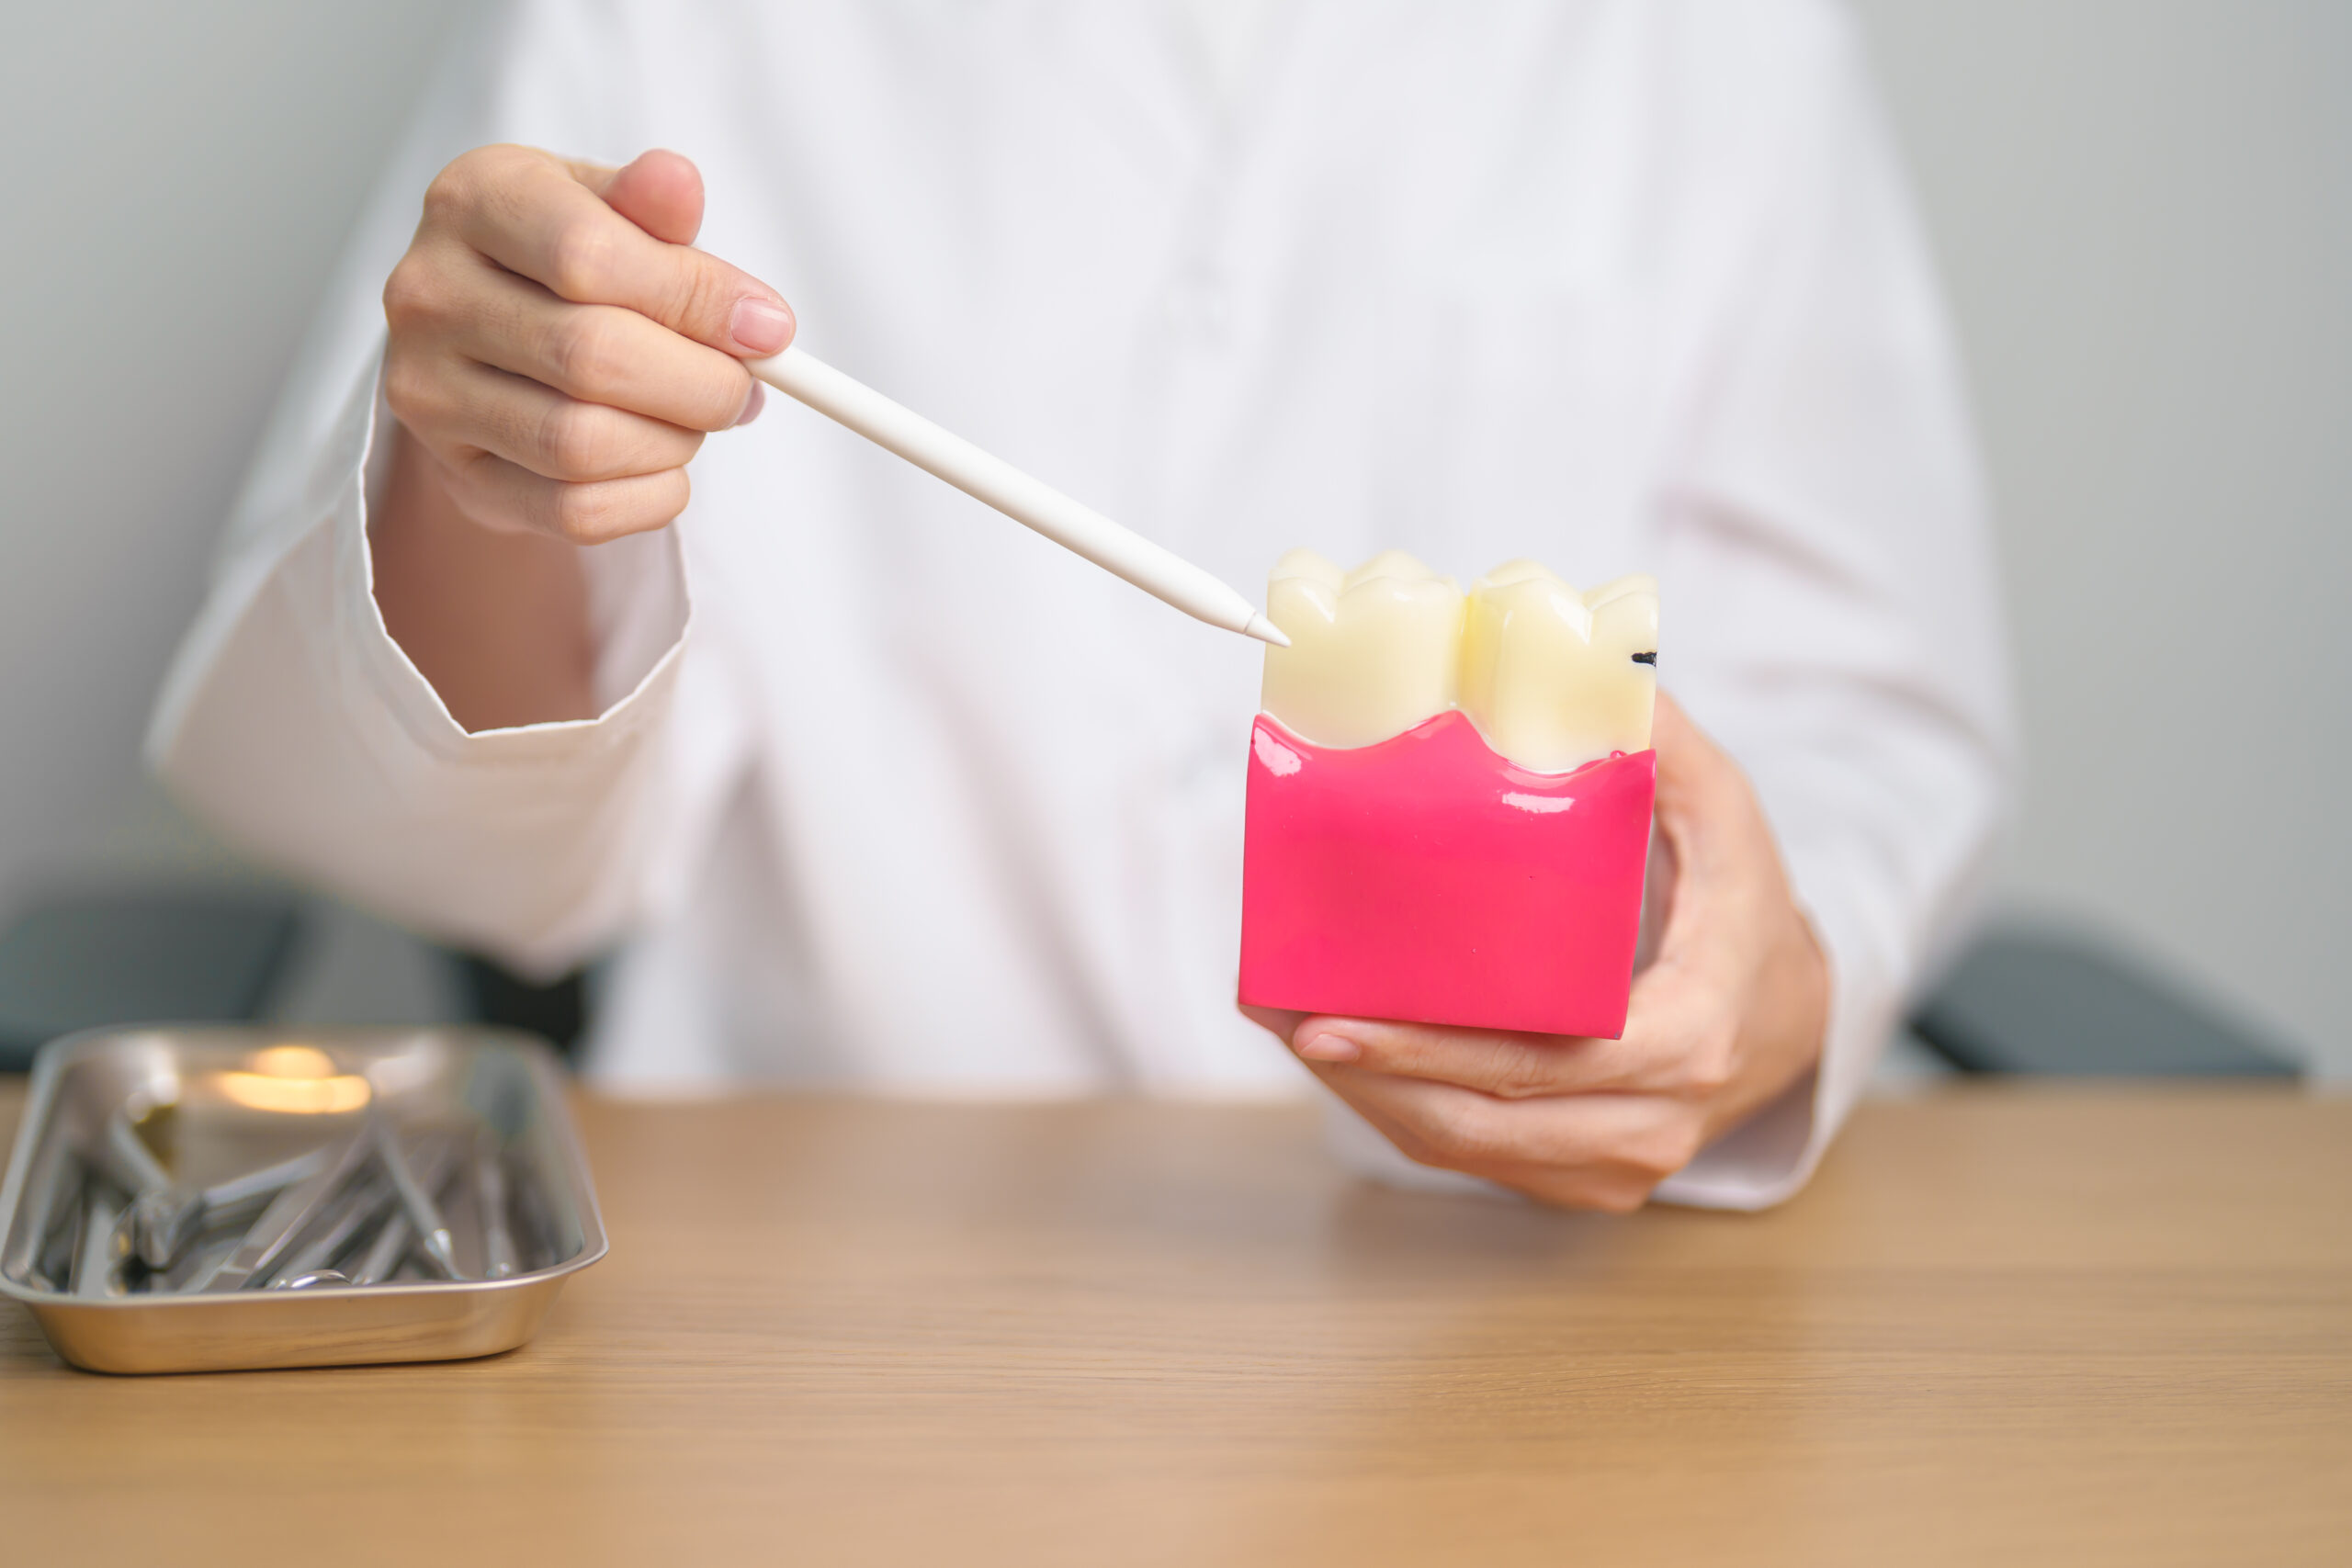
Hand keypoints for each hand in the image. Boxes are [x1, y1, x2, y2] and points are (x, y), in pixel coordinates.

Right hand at [381, 145, 792, 542]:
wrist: (484, 341)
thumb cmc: (559, 260)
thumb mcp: (602, 206)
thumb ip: (648, 202)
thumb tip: (681, 185)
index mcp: (472, 201)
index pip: (586, 255)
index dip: (697, 298)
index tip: (770, 327)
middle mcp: (430, 295)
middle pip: (591, 357)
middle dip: (700, 383)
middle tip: (744, 388)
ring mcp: (429, 392)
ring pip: (581, 444)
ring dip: (674, 442)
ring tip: (695, 418)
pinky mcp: (456, 475)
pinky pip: (574, 511)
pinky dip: (649, 498)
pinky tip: (665, 466)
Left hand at [1246, 693, 1829, 1211]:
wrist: (1796, 1017)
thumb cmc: (1745, 904)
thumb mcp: (1725, 814)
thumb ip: (1659, 744)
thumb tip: (1583, 664)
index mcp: (1694, 1035)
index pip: (1550, 1062)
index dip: (1436, 1050)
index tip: (1336, 1019)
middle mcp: (1657, 1121)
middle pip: (1487, 1118)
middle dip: (1371, 1075)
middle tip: (1282, 1017)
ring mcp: (1621, 1165)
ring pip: (1467, 1149)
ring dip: (1369, 1098)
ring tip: (1289, 1029)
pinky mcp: (1586, 1180)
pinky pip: (1477, 1158)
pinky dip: (1402, 1112)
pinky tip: (1343, 1061)